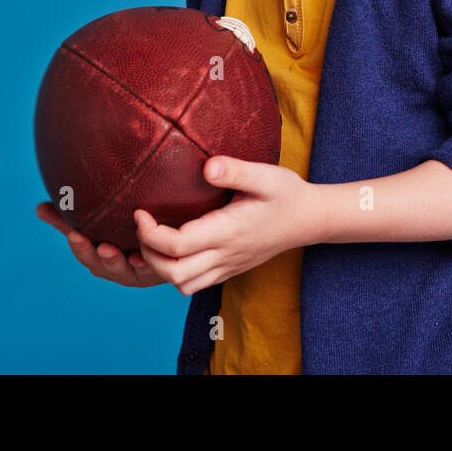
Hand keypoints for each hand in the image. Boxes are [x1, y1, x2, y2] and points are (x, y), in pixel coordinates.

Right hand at [35, 200, 163, 287]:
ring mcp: (142, 271)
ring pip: (130, 271)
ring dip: (123, 262)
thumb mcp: (100, 224)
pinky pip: (157, 270)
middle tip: (102, 246)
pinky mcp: (164, 269)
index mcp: (102, 258)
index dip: (81, 247)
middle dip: (102, 258)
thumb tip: (39, 208)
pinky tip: (146, 257)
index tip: (75, 234)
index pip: (87, 255)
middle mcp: (121, 268)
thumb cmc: (126, 233)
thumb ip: (69, 218)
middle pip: (106, 267)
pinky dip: (150, 266)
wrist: (166, 243)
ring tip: (121, 252)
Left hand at [135, 156, 321, 296]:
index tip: (140, 211)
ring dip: (161, 267)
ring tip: (154, 240)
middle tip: (143, 226)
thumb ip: (235, 170)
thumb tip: (206, 166)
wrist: (311, 219)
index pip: (177, 245)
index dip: (150, 232)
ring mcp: (229, 266)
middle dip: (149, 254)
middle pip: (173, 273)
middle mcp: (226, 254)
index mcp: (229, 231)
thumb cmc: (287, 194)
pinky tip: (174, 250)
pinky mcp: (231, 269)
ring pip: (183, 285)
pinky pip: (196, 283)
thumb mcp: (266, 175)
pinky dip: (176, 272)